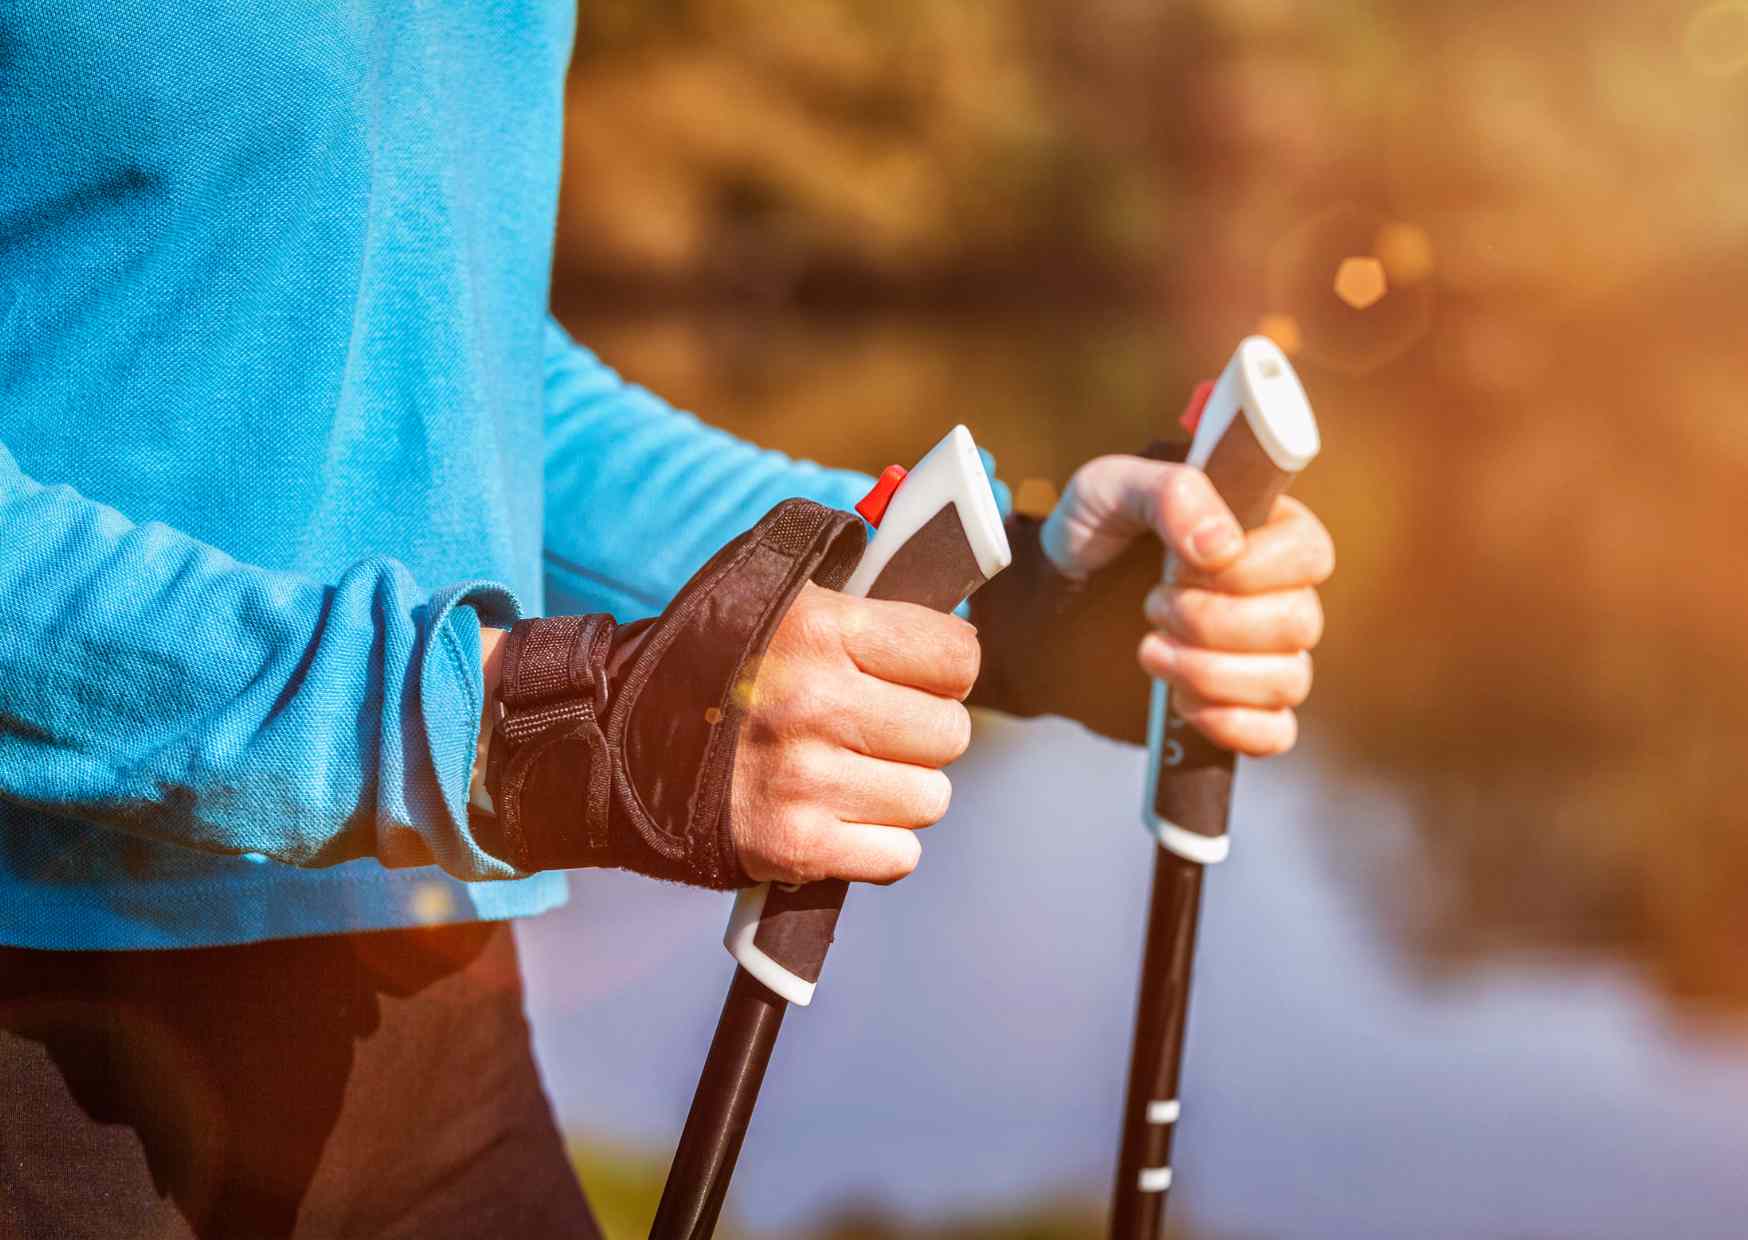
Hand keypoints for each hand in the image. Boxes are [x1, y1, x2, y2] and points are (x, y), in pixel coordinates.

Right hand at [729, 582, 979, 885]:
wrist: (616, 737)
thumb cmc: (711, 664)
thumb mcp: (777, 600)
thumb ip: (864, 607)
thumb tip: (953, 635)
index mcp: (820, 630)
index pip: (956, 658)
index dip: (943, 670)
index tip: (918, 677)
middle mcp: (817, 703)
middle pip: (949, 733)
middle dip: (921, 734)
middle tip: (875, 731)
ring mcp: (806, 780)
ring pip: (929, 798)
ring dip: (900, 792)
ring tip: (850, 773)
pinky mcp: (795, 846)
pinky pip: (898, 855)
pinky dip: (877, 844)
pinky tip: (838, 816)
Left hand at [1043, 455, 1332, 755]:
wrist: (1049, 598)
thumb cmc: (1089, 531)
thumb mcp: (1111, 488)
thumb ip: (1170, 494)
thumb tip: (1222, 546)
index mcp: (1264, 528)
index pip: (1310, 553)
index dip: (1248, 569)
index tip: (1178, 565)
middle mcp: (1277, 591)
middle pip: (1299, 622)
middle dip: (1213, 622)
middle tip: (1152, 605)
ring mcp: (1263, 654)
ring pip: (1289, 679)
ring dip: (1210, 672)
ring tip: (1149, 650)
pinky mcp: (1239, 705)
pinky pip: (1275, 733)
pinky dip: (1232, 725)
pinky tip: (1182, 703)